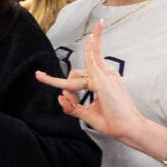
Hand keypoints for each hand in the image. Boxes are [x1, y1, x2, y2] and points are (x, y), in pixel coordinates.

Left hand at [36, 20, 149, 140]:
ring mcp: (105, 76)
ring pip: (76, 74)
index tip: (64, 98)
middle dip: (64, 86)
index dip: (68, 88)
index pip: (83, 76)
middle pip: (77, 73)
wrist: (127, 129)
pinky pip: (87, 68)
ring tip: (40, 77)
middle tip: (58, 94)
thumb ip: (74, 107)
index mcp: (105, 81)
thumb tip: (60, 98)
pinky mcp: (103, 80)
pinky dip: (87, 52)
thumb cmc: (113, 122)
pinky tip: (91, 38)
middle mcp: (106, 75)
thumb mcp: (87, 114)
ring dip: (57, 81)